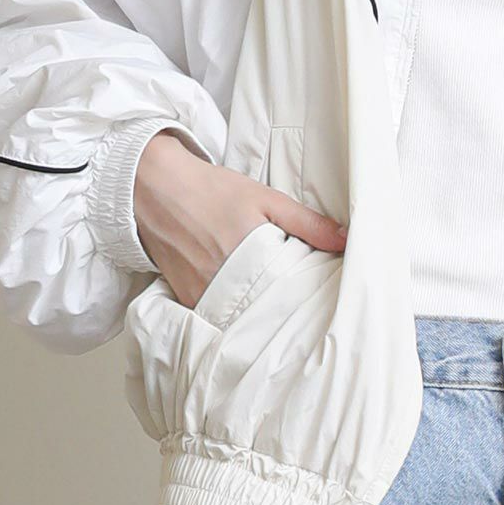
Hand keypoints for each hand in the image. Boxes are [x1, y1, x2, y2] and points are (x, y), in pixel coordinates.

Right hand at [133, 132, 348, 309]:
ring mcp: (200, 294)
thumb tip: (345, 239)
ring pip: (239, 317)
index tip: (317, 298)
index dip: (304, 299)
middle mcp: (221, 282)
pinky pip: (214, 315)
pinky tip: (242, 302)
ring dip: (256, 313)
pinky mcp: (185, 299)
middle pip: (264, 310)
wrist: (158, 188)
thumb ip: (307, 222)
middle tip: (297, 304)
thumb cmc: (212, 190)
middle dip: (282, 309)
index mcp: (247, 257)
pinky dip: (230, 312)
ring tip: (271, 304)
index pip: (288, 294)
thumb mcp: (265, 199)